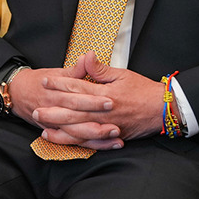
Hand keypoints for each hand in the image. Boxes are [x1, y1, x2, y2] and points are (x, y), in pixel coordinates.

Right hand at [8, 58, 120, 149]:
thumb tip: (88, 57)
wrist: (18, 93)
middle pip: (77, 119)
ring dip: (97, 138)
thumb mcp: (56, 73)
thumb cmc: (40, 81)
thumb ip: (75, 69)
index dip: (93, 100)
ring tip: (115, 137)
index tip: (111, 101)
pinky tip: (108, 144)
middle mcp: (55, 110)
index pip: (76, 97)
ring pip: (76, 134)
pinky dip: (92, 145)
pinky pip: (76, 142)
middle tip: (117, 124)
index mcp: (56, 93)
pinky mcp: (58, 134)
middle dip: (97, 123)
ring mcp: (55, 125)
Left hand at [25, 52, 165, 147]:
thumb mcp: (123, 74)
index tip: (45, 80)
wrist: (162, 109)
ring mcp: (106, 125)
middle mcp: (103, 111)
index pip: (77, 87)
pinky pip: (86, 141)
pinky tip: (59, 138)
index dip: (60, 83)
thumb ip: (101, 70)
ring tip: (41, 123)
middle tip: (35, 107)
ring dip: (57, 126)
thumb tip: (86, 57)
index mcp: (105, 93)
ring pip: (76, 128)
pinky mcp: (109, 136)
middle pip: (71, 110)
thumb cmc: (144, 90)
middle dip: (52, 108)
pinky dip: (71, 140)